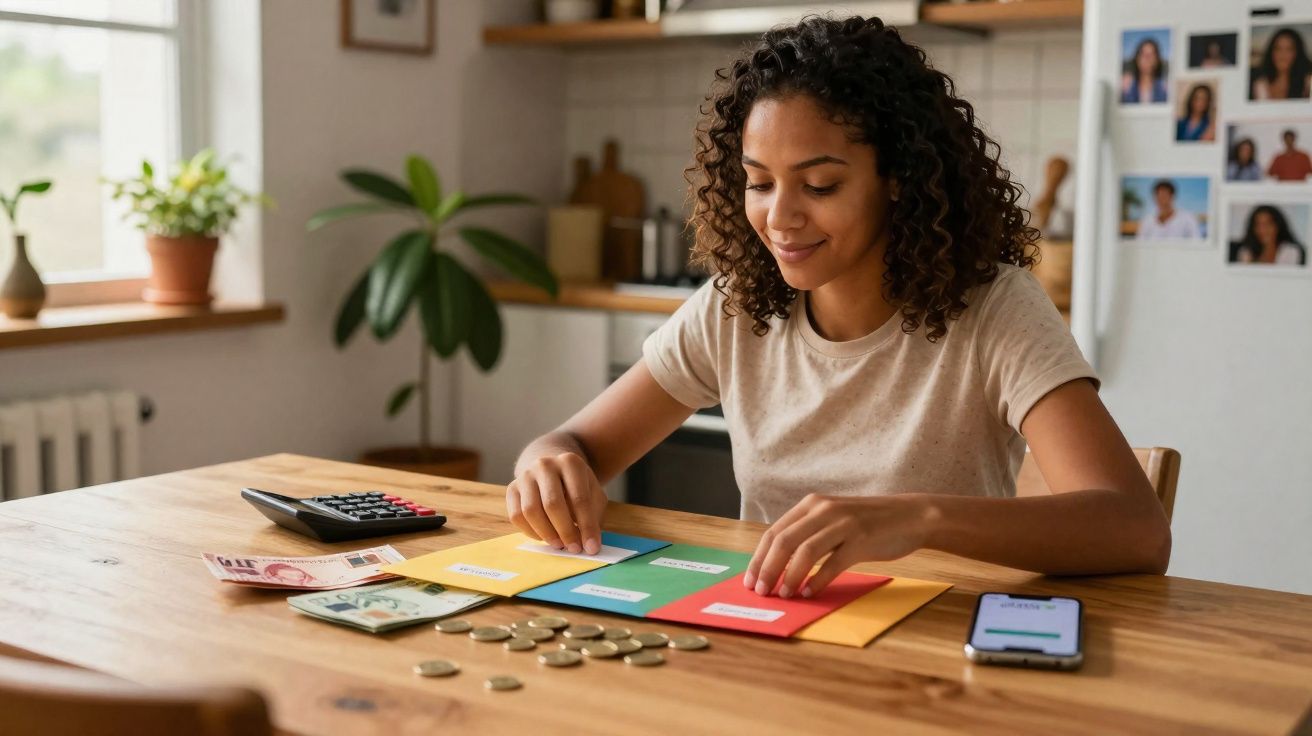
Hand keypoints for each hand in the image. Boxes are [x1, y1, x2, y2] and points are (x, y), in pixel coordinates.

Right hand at [506, 452, 607, 554]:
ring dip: (546, 533)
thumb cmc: (576, 487)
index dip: (587, 526)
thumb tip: (589, 544)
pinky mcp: (512, 488)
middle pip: (552, 504)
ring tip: (559, 544)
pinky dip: (531, 532)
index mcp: (570, 463)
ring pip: (531, 511)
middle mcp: (545, 465)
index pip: (579, 498)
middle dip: (565, 531)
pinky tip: (544, 536)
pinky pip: (516, 516)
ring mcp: (526, 475)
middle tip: (573, 548)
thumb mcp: (593, 494)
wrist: (552, 471)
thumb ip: (593, 516)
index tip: (591, 548)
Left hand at [743, 493, 930, 598]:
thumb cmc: (868, 523)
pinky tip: (810, 593)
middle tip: (761, 592)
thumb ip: (807, 534)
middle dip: (767, 569)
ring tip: (784, 594)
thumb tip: (777, 566)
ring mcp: (843, 523)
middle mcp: (823, 510)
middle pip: (784, 541)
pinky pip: (833, 563)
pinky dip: (818, 580)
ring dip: (790, 576)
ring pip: (805, 551)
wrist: (911, 516)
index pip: (773, 532)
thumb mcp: (832, 521)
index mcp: (811, 505)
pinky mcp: (862, 539)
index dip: (758, 558)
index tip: (749, 581)